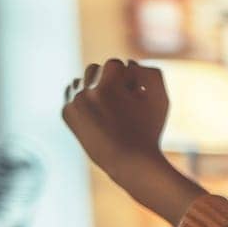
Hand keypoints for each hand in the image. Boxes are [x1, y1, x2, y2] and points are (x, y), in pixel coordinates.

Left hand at [61, 59, 204, 224]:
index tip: (133, 94)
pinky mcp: (66, 114)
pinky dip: (83, 100)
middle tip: (121, 101)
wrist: (128, 162)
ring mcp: (73, 104)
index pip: (114, 63)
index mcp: (107, 87)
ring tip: (109, 107)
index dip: (127, 78)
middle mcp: (85, 93)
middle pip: (94, 69)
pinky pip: (72, 94)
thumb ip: (151, 74)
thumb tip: (130, 63)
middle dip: (108, 81)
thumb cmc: (149, 130)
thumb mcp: (161, 99)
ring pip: (80, 80)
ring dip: (93, 88)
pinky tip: (97, 113)